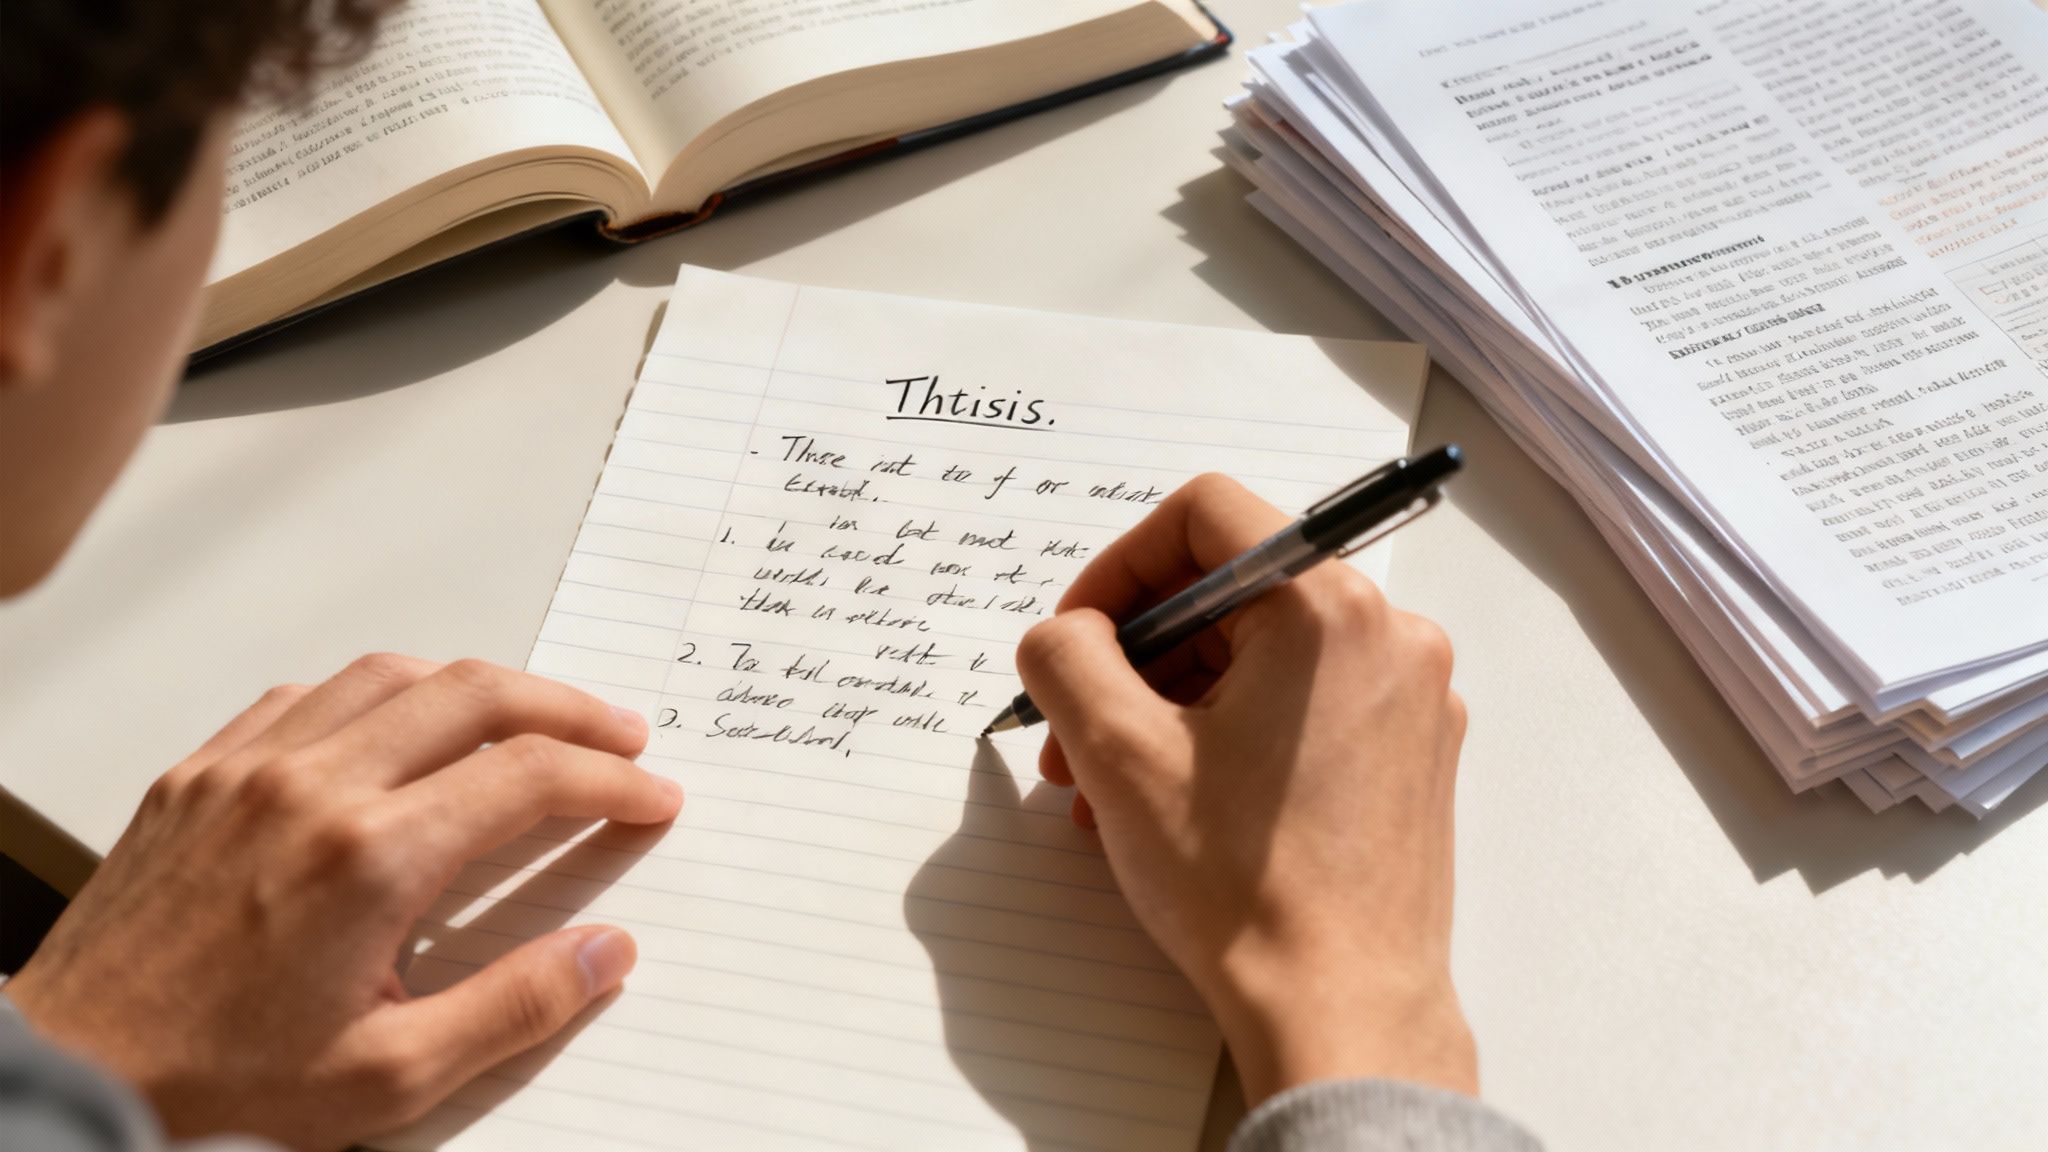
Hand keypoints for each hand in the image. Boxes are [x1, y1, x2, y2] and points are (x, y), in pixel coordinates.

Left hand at [4, 655, 680, 1148]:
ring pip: (392, 674)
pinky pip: (306, 695)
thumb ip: (517, 1006)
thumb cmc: (219, 1081)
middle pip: (475, 695)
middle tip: (617, 740)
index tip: (647, 798)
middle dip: (568, 710)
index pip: (529, 777)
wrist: (77, 1073)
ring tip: (528, 718)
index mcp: (370, 859)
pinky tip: (401, 726)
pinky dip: (378, 695)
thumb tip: (608, 953)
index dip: (609, 781)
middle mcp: (311, 789)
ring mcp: (248, 770)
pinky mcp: (199, 774)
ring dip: (478, 686)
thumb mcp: (392, 1074)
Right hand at [1014, 475, 1474, 1104]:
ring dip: (1174, 706)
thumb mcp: (1117, 755)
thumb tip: (1067, 633)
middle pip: (1233, 594)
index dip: (1118, 566)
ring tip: (1110, 791)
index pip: (1205, 515)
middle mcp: (1391, 635)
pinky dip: (1234, 736)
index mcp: (1327, 608)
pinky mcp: (1415, 756)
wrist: (1343, 1011)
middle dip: (1137, 658)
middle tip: (1074, 735)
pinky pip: (1307, 708)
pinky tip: (1178, 809)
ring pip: (1265, 657)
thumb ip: (1068, 657)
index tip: (1078, 636)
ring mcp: (1413, 699)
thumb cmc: (1244, 889)